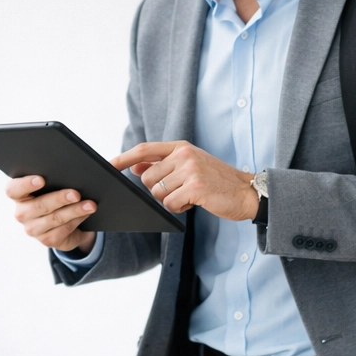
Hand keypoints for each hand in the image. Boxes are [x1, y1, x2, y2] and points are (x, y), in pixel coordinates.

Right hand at [7, 175, 97, 253]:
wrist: (66, 220)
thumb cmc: (58, 192)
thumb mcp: (58, 182)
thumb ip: (66, 172)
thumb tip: (97, 161)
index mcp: (18, 194)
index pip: (13, 189)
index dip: (25, 184)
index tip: (41, 179)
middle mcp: (21, 212)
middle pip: (38, 206)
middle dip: (59, 198)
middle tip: (76, 192)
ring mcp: (33, 229)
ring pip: (54, 219)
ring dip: (74, 210)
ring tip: (91, 204)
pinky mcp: (47, 241)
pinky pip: (63, 231)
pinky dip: (77, 221)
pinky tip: (87, 213)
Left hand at [113, 141, 258, 219]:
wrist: (246, 192)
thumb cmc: (216, 181)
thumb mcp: (189, 166)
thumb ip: (162, 165)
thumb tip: (135, 167)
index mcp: (181, 147)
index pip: (144, 149)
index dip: (124, 158)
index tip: (109, 165)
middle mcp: (184, 155)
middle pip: (147, 178)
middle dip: (157, 190)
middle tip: (179, 191)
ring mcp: (190, 170)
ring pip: (157, 193)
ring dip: (170, 200)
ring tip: (190, 196)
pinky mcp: (195, 187)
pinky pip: (170, 204)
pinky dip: (179, 208)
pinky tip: (194, 203)